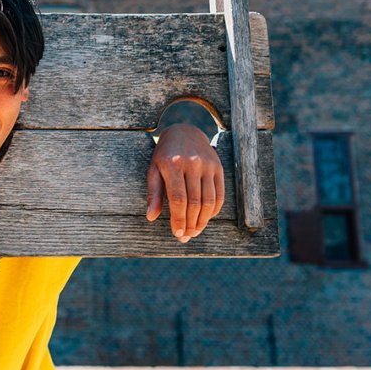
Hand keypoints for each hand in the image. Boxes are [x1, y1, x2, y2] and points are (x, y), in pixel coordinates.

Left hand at [146, 123, 223, 241]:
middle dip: (190, 224)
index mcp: (172, 164)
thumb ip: (154, 193)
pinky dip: (214, 210)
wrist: (184, 132)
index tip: (177, 233)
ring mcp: (207, 165)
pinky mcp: (218, 167)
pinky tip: (206, 218)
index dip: (179, 219)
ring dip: (203, 221)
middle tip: (186, 237)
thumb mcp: (153, 170)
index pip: (178, 199)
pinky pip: (219, 194)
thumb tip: (151, 217)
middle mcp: (192, 164)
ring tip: (195, 231)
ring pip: (209, 201)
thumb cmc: (165, 155)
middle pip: (195, 202)